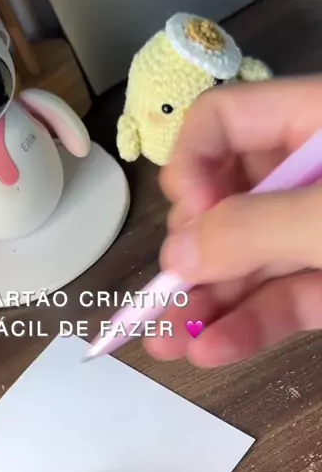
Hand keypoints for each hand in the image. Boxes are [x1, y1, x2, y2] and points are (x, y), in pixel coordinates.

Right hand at [145, 78, 321, 366]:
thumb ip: (253, 230)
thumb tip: (176, 255)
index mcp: (314, 122)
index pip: (221, 121)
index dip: (191, 165)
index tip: (191, 213)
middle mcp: (311, 175)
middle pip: (227, 201)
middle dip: (192, 252)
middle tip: (175, 287)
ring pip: (251, 261)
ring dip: (207, 304)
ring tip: (165, 343)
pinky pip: (286, 297)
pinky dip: (250, 324)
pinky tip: (211, 350)